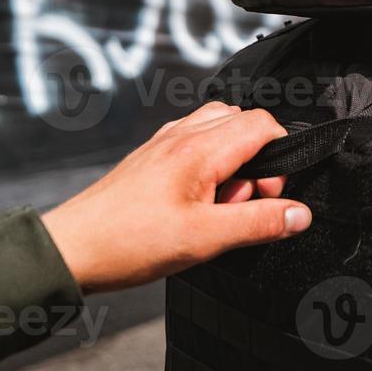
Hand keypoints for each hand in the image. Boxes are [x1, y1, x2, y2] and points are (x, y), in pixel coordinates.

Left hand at [42, 103, 310, 293]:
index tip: (267, 195)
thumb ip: (258, 223)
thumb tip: (300, 214)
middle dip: (257, 159)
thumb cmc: (128, 243)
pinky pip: (196, 140)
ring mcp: (165, 142)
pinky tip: (196, 199)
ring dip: (233, 159)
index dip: (279, 157)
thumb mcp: (205, 240)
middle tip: (239, 202)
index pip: (263, 123)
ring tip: (218, 201)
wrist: (71, 250)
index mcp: (200, 149)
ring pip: (219, 127)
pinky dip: (209, 162)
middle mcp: (183, 135)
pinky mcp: (152, 155)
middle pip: (244, 120)